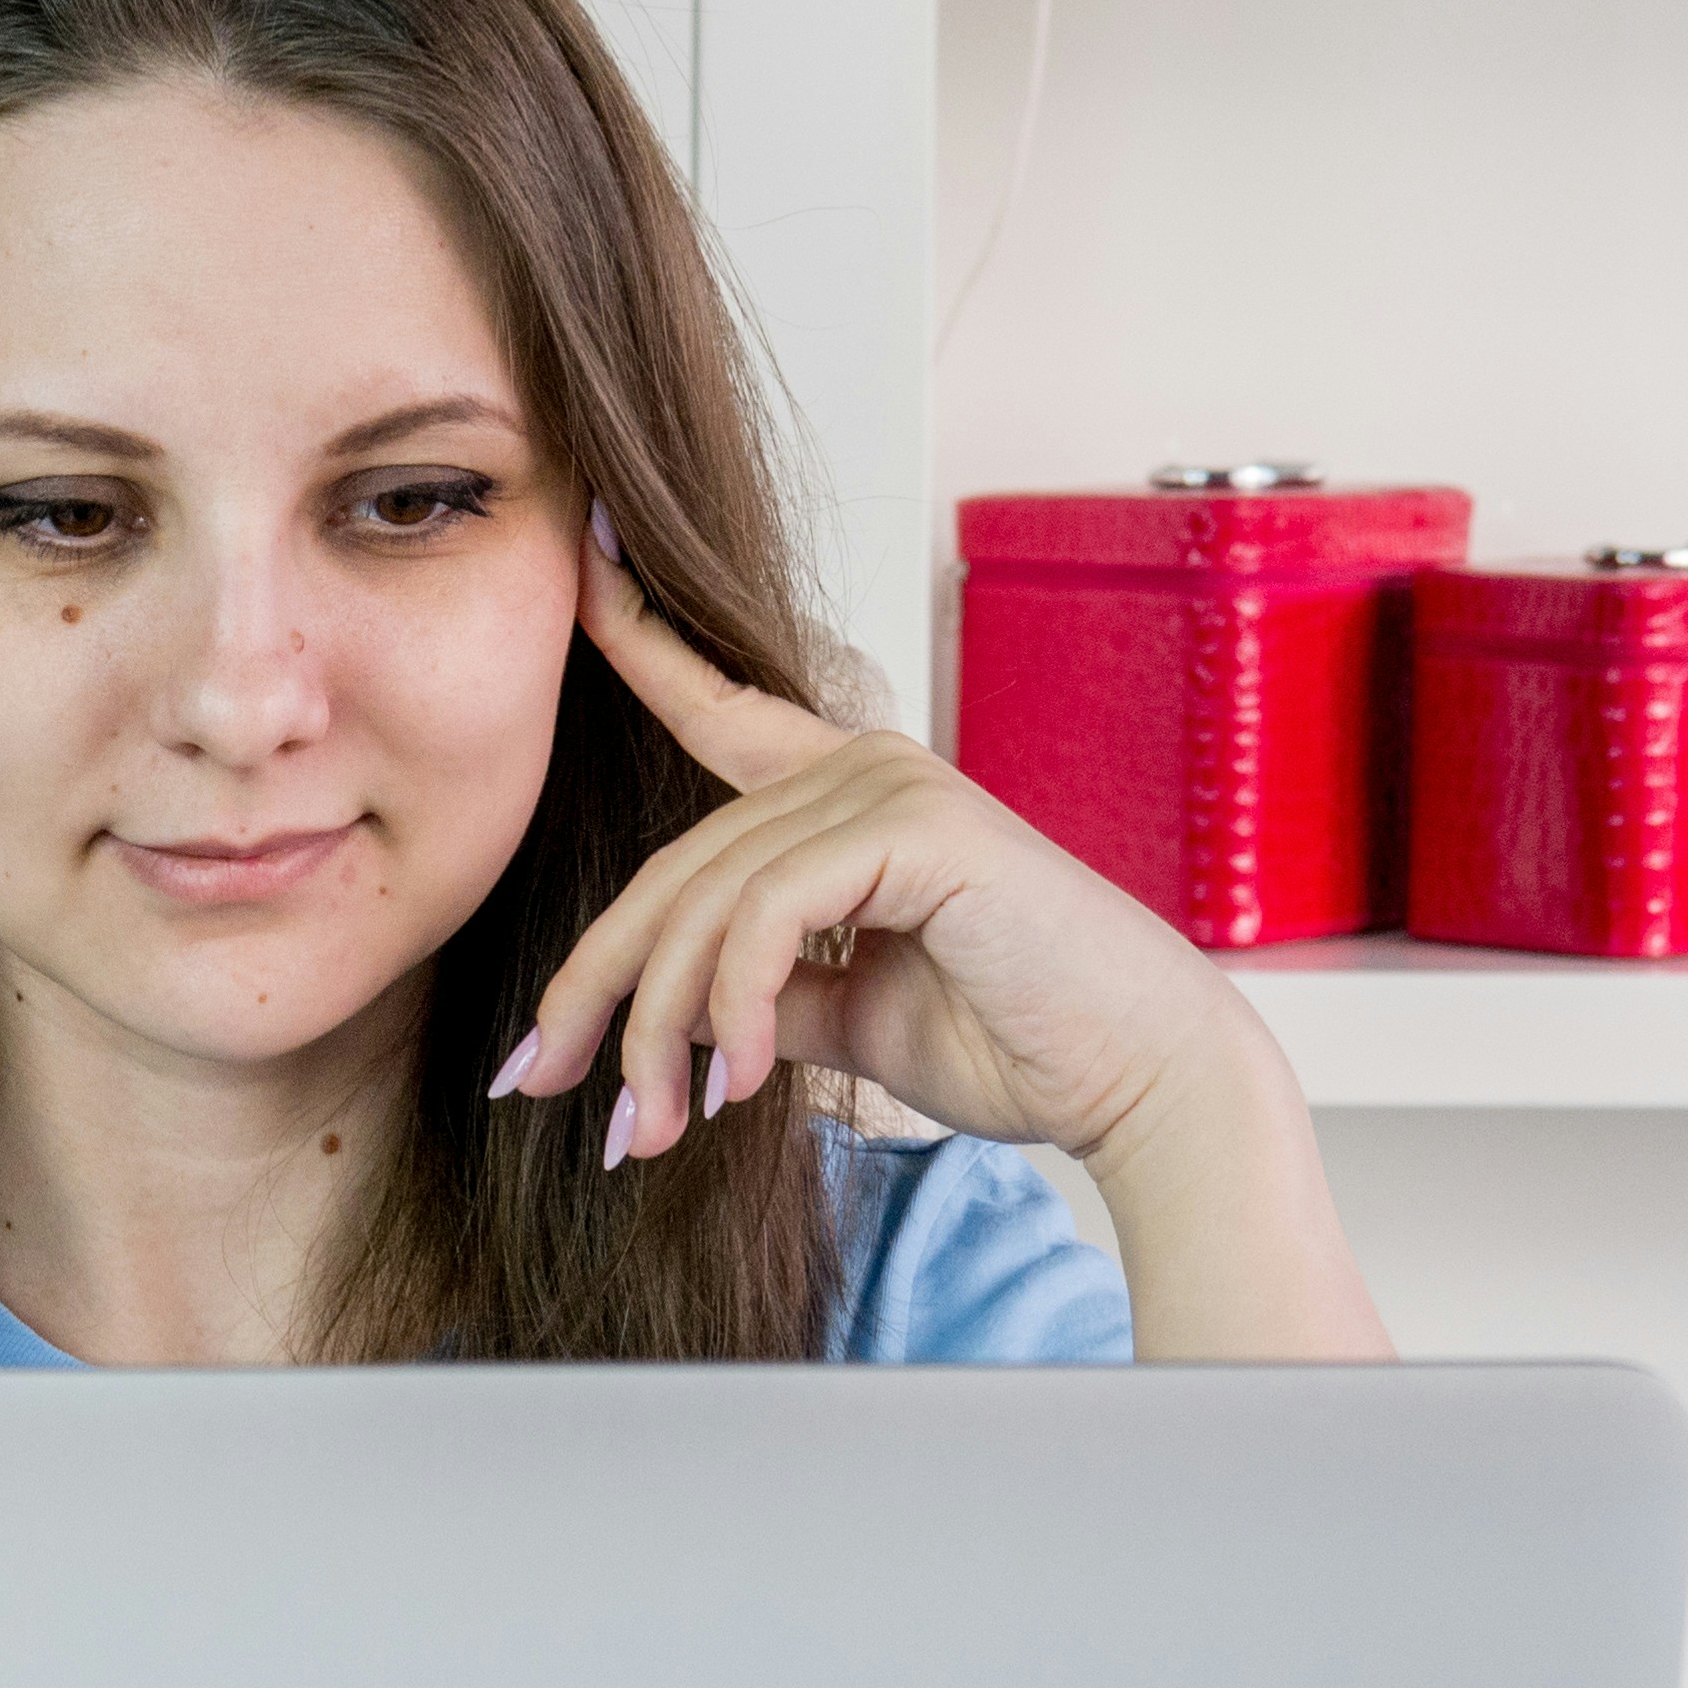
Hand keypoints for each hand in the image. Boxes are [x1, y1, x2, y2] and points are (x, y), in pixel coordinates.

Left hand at [508, 510, 1279, 1185]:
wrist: (1139, 1083)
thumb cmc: (1015, 1046)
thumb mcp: (850, 1016)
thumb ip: (763, 992)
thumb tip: (670, 1019)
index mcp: (846, 794)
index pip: (717, 710)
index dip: (643, 637)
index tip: (581, 561)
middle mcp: (862, 767)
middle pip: (676, 867)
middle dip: (598, 987)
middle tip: (548, 1083)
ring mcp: (891, 786)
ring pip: (709, 903)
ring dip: (660, 1027)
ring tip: (650, 1125)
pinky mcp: (918, 827)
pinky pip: (770, 913)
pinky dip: (739, 1006)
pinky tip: (744, 1085)